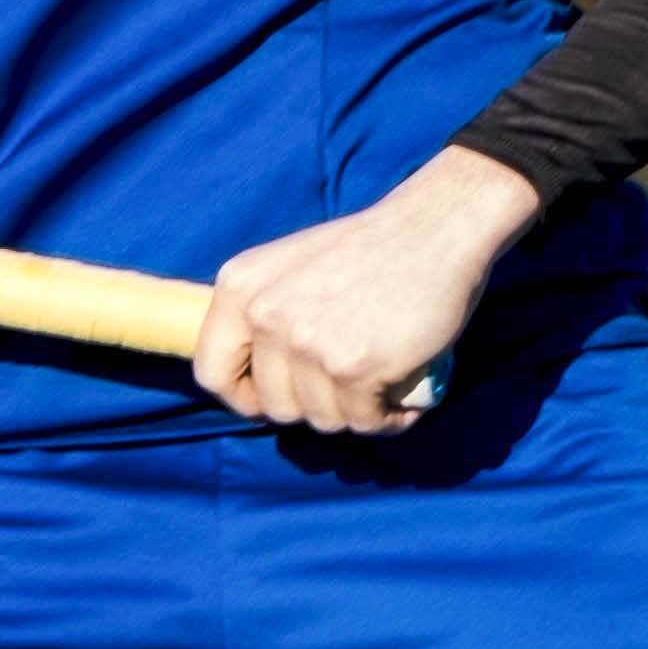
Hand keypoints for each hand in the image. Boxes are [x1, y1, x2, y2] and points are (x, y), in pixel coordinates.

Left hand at [198, 150, 531, 431]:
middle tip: (351, 384)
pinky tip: (404, 396)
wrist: (436, 227)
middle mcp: (264, 315)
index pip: (211, 373)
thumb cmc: (371, 251)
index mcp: (239, 288)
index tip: (277, 399)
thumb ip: (265, 316)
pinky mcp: (351, 367)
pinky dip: (389, 417)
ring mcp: (305, 343)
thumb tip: (257, 385)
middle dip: (316, 405)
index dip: (245, 398)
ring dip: (356, 412)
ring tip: (381, 383)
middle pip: (274, 406)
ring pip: (321, 419)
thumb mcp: (289, 269)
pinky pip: (363, 420)